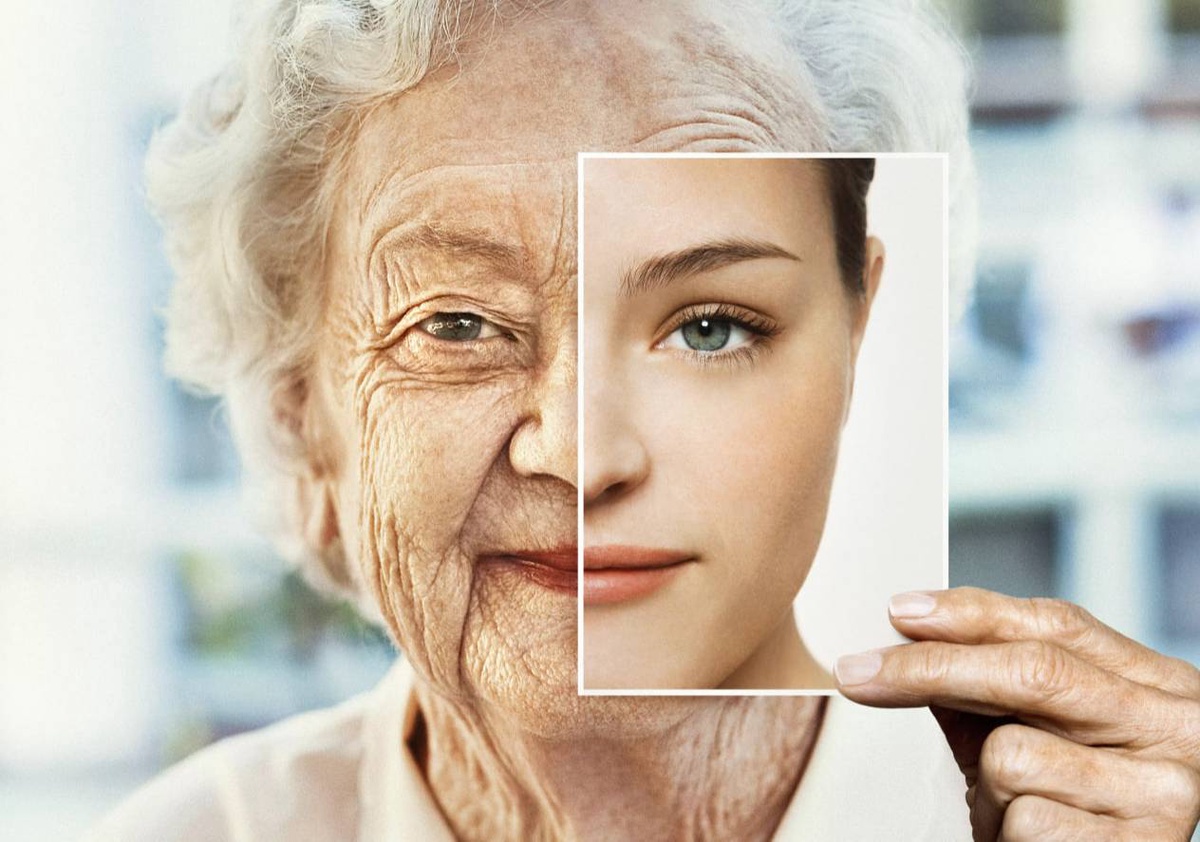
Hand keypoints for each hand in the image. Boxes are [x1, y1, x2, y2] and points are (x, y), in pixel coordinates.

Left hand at [835, 587, 1199, 840]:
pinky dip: (1006, 835)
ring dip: (986, 792)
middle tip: (857, 673)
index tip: (899, 611)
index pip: (1058, 624)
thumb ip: (988, 687)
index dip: (971, 612)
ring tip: (1016, 815)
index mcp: (1156, 686)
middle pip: (1033, 671)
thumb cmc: (1067, 810)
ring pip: (1012, 755)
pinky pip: (1023, 819)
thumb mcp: (1033, 735)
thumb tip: (911, 634)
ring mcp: (1167, 791)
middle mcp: (1176, 727)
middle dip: (930, 668)